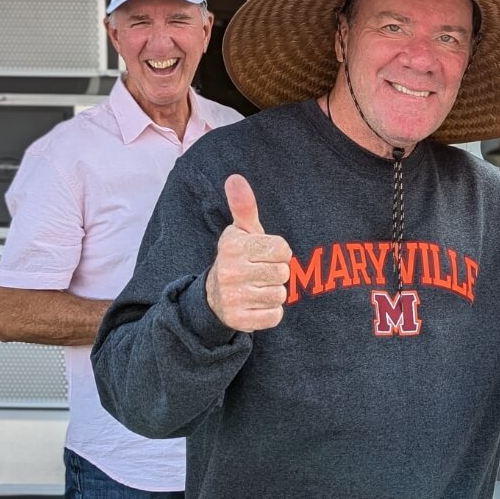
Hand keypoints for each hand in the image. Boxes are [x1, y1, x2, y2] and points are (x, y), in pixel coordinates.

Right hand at [206, 174, 291, 331]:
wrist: (216, 297)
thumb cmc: (240, 258)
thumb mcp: (242, 231)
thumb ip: (244, 206)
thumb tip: (235, 178)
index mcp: (233, 246)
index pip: (283, 249)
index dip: (280, 252)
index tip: (266, 254)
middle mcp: (229, 271)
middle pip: (283, 272)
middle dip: (277, 273)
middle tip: (260, 273)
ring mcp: (232, 297)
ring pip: (280, 294)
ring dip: (274, 293)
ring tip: (257, 288)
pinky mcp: (238, 320)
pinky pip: (275, 316)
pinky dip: (271, 312)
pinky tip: (256, 304)